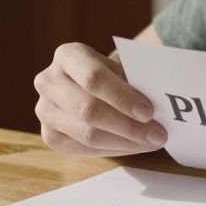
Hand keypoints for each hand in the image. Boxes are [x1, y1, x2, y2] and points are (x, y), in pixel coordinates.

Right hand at [34, 42, 167, 156]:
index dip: (122, 97)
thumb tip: (161, 105)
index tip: (149, 112)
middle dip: (128, 126)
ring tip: (151, 142)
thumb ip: (135, 82)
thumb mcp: (122, 68)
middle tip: (158, 134)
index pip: (94, 79)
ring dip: (125, 142)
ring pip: (87, 134)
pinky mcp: (49, 135)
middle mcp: (48, 81)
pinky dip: (113, 150)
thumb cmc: (112, 74)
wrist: (92, 85)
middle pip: (89, 110)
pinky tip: (133, 146)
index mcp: (68, 55)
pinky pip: (83, 149)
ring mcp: (44, 110)